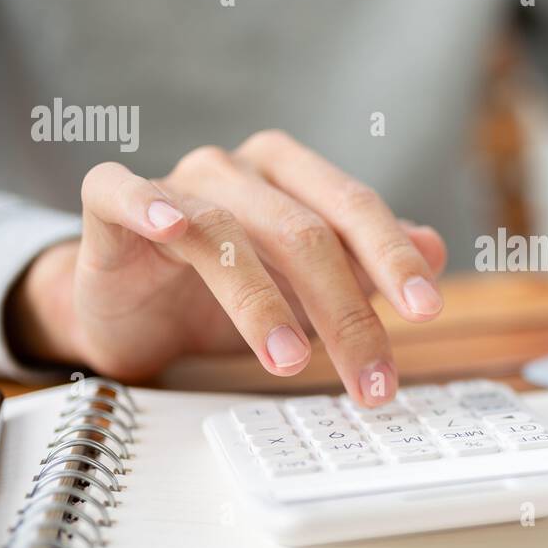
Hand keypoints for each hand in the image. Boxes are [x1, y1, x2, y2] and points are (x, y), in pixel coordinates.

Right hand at [6, 130, 446, 404]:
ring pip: (228, 234)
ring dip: (264, 303)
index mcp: (293, 176)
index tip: (428, 312)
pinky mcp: (110, 203)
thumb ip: (368, 265)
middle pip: (304, 233)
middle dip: (345, 312)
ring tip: (293, 362)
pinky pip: (127, 194)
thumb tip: (437, 247)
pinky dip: (152, 205)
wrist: (131, 306)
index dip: (394, 259)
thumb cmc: (227, 289)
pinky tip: (175, 228)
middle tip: (373, 378)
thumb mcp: (307, 286)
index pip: (356, 210)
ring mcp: (175, 181)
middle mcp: (240, 170)